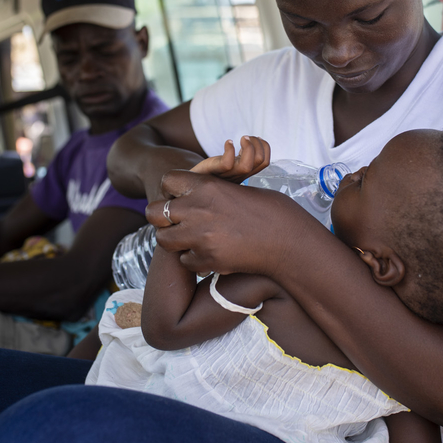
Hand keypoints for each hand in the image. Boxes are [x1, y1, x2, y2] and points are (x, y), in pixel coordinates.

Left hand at [144, 169, 325, 275]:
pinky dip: (194, 260)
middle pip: (154, 212)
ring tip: (189, 240)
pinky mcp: (207, 260)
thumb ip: (211, 192)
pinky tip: (208, 255)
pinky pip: (185, 261)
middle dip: (161, 217)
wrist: (289, 240)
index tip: (179, 198)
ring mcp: (200, 236)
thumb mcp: (236, 190)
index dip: (171, 190)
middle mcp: (197, 209)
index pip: (167, 181)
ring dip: (173, 240)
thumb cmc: (270, 211)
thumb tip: (193, 196)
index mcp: (206, 185)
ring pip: (163, 240)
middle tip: (175, 222)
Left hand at [189, 136, 270, 182]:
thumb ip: (239, 158)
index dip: (265, 147)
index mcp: (244, 172)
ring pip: (247, 165)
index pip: (265, 162)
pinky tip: (228, 142)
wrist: (190, 184)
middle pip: (260, 162)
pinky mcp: (214, 171)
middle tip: (246, 137)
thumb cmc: (209, 173)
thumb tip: (251, 142)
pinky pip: (227, 163)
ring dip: (248, 146)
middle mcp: (239, 175)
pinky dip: (230, 149)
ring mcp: (228, 175)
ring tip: (240, 139)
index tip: (255, 138)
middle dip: (258, 144)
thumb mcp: (228, 165)